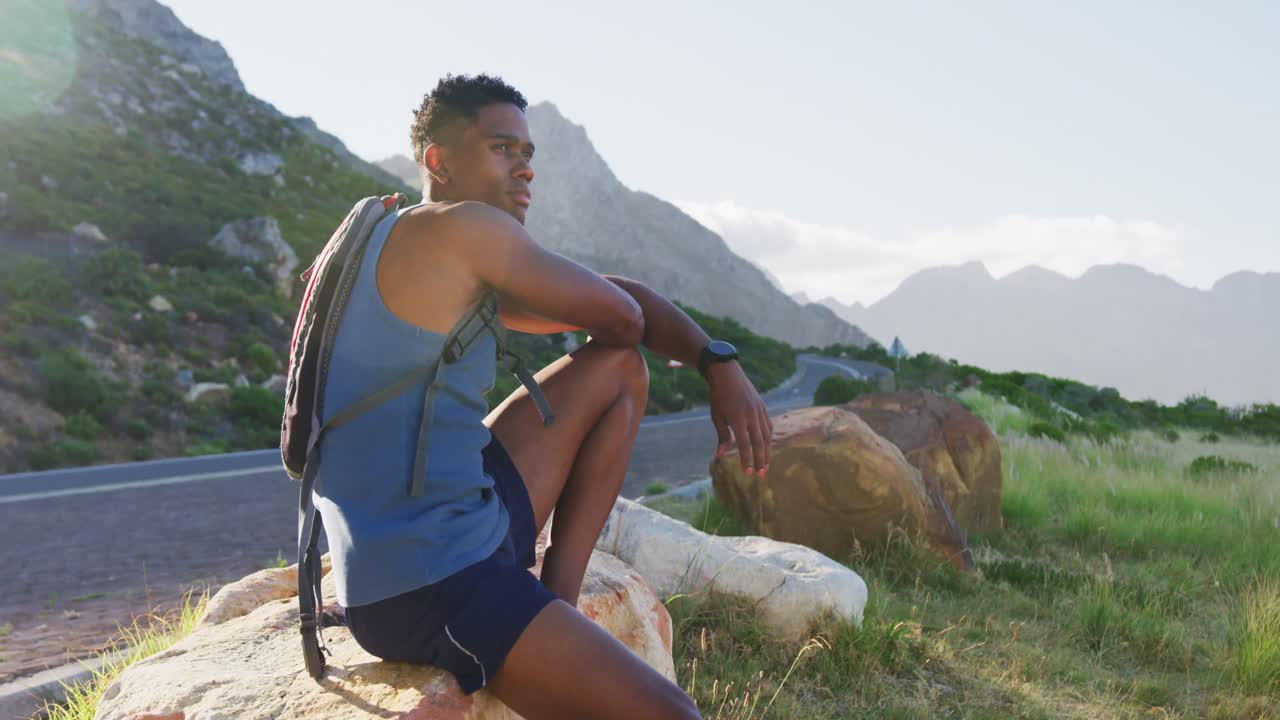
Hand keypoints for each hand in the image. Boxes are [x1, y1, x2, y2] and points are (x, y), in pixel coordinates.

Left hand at [707, 361, 773, 476]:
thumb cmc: (718, 397)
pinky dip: (768, 437)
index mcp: (737, 418)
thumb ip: (722, 436)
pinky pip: (768, 426)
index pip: (744, 444)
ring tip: (765, 465)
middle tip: (761, 475)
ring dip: (766, 452)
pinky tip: (766, 446)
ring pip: (766, 436)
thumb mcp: (716, 416)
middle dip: (761, 460)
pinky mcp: (763, 407)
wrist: (728, 374)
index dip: (747, 459)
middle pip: (759, 443)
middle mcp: (751, 415)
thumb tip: (721, 455)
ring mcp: (759, 411)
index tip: (747, 473)